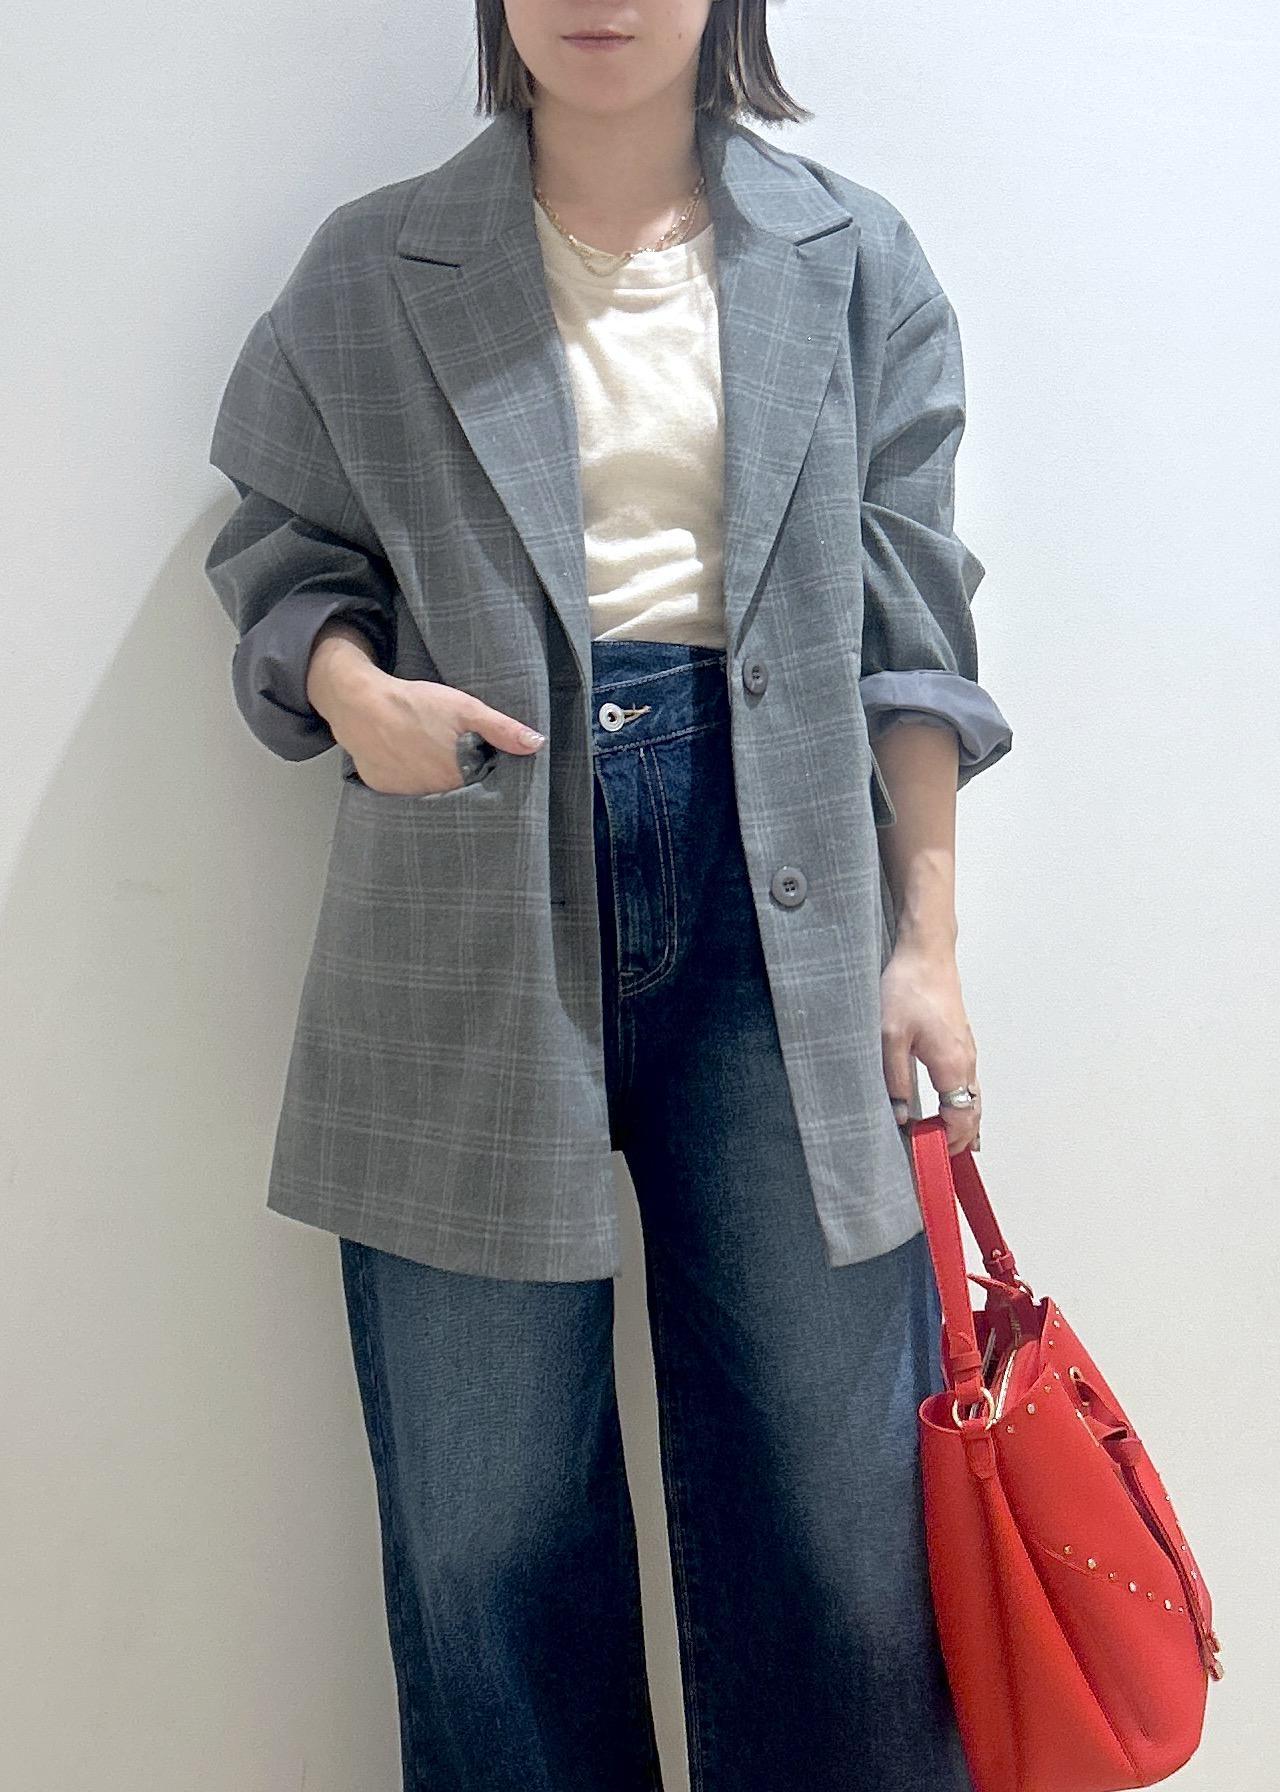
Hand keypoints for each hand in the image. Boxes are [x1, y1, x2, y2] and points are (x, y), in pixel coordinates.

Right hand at [306, 627, 545, 795]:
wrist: (361, 705)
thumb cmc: (415, 704)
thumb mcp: (464, 708)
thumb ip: (501, 729)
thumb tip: (536, 744)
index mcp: (457, 776)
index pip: (481, 784)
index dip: (484, 772)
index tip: (482, 759)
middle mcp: (433, 793)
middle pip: (457, 790)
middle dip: (460, 777)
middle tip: (451, 752)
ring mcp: (406, 794)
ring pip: (431, 792)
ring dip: (435, 780)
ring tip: (429, 754)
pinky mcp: (384, 790)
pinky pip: (404, 791)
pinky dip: (409, 779)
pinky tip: (408, 759)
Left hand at [879, 939, 981, 1156]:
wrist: (926, 954)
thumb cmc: (908, 989)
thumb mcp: (890, 1037)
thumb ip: (896, 1080)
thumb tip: (901, 1117)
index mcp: (952, 1066)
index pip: (960, 1120)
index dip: (946, 1144)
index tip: (927, 1158)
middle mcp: (967, 1062)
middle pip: (972, 1115)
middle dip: (958, 1141)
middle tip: (936, 1161)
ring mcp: (968, 1052)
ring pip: (972, 1099)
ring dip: (962, 1124)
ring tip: (946, 1147)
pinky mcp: (961, 1042)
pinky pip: (968, 1083)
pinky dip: (963, 1105)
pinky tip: (950, 1111)